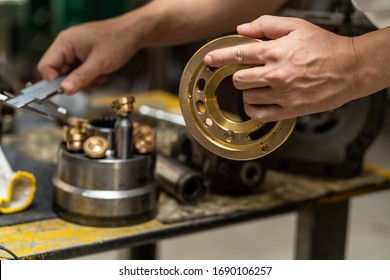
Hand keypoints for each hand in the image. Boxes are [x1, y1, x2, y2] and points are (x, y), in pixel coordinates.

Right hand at [38, 18, 138, 93]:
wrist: (132, 35)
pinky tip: (101, 72)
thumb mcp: (99, 63)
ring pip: (70, 76)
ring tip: (100, 74)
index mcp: (65, 43)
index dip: (54, 81)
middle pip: (58, 74)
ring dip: (85, 80)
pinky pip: (79, 74)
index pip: (45, 67)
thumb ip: (81, 78)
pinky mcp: (82, 57)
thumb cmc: (118, 41)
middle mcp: (66, 46)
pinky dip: (90, 77)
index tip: (68, 89)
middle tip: (92, 79)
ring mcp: (74, 52)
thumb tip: (65, 90)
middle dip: (76, 82)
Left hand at [204, 15, 360, 121]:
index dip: (219, 56)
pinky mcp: (290, 109)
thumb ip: (266, 26)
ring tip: (260, 86)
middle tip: (248, 73)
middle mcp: (275, 73)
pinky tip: (258, 103)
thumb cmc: (326, 47)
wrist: (351, 68)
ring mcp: (282, 93)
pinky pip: (260, 114)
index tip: (209, 59)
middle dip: (239, 75)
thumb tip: (242, 29)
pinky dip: (253, 109)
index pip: (238, 54)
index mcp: (275, 51)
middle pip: (238, 78)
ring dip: (248, 92)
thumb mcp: (297, 26)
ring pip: (247, 97)